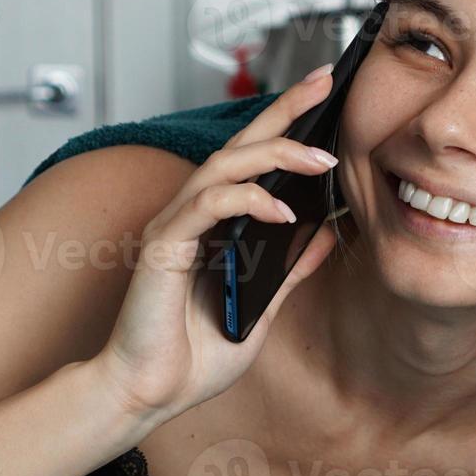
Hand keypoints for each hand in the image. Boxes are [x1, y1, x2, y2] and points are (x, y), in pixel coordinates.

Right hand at [94, 66, 341, 420]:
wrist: (149, 394)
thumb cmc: (194, 356)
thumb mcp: (262, 306)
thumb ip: (289, 268)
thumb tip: (326, 232)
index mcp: (214, 224)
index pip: (254, 159)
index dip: (287, 124)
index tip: (326, 95)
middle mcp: (192, 215)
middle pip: (241, 144)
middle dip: (284, 109)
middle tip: (323, 81)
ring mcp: (175, 226)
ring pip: (225, 166)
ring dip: (276, 154)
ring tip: (322, 158)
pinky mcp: (164, 247)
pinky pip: (208, 207)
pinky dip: (247, 200)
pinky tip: (283, 210)